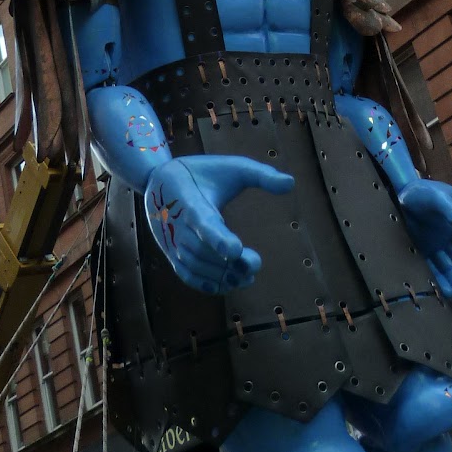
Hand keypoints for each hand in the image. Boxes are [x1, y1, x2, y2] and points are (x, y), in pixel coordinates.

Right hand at [145, 156, 294, 293]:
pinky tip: (229, 284)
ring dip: (220, 275)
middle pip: (200, 249)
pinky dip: (206, 283)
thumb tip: (291, 184)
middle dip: (227, 262)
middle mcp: (177, 222)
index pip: (202, 220)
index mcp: (191, 198)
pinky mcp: (172, 253)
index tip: (236, 249)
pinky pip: (187, 274)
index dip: (217, 237)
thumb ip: (261, 175)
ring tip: (248, 276)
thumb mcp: (233, 167)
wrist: (160, 181)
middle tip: (255, 264)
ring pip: (194, 264)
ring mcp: (172, 240)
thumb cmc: (204, 173)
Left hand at [396, 178, 451, 300]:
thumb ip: (448, 208)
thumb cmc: (422, 193)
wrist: (399, 195)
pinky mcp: (421, 253)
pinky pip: (432, 269)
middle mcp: (449, 240)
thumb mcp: (437, 196)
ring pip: (451, 269)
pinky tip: (448, 293)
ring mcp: (436, 248)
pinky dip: (441, 281)